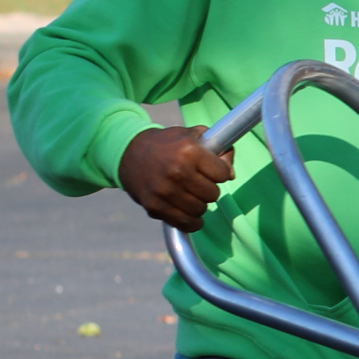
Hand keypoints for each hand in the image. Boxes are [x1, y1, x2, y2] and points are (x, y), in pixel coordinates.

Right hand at [117, 125, 233, 230]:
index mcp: (189, 151)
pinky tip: (189, 214)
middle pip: (213, 194)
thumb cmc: (167, 144)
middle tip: (198, 183)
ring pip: (201, 210)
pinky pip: (185, 223)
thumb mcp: (194, 135)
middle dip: (209, 189)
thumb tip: (230, 175)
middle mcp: (177, 171)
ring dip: (199, 204)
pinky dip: (191, 222)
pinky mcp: (154, 206)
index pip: (222, 174)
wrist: (128, 152)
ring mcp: (164, 191)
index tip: (211, 171)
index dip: (219, 172)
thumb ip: (220, 149)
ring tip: (190, 194)